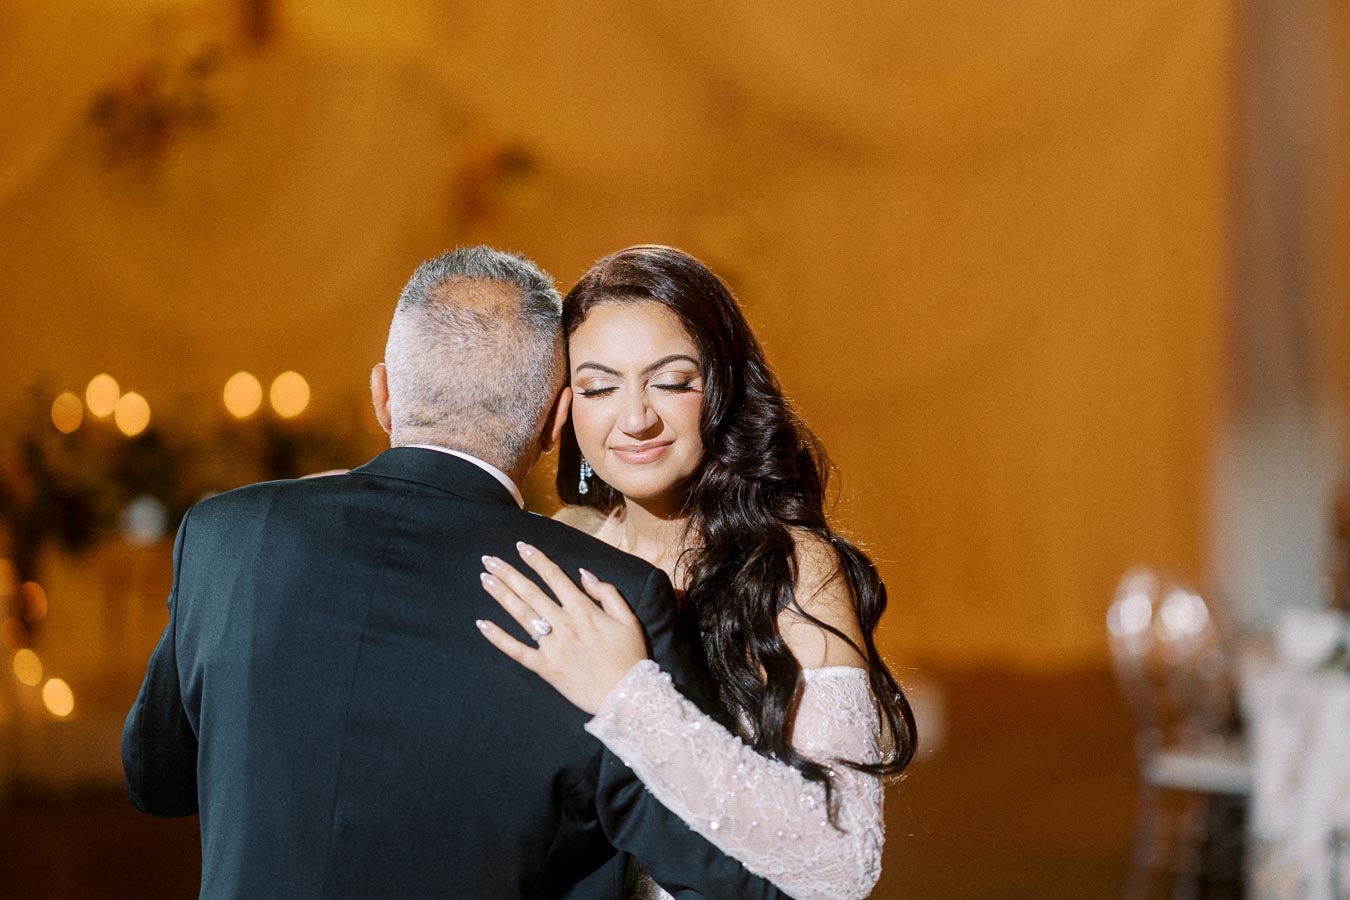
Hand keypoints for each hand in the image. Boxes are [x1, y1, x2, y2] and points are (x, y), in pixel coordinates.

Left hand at [475, 542, 648, 714]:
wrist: (628, 697)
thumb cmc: (630, 657)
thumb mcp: (629, 619)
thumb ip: (607, 593)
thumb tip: (584, 574)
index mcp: (584, 610)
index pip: (554, 577)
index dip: (536, 560)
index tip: (520, 546)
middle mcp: (564, 624)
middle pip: (531, 592)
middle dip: (508, 573)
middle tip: (488, 559)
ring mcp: (552, 647)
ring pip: (521, 615)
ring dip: (501, 595)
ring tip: (485, 579)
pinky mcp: (545, 668)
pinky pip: (517, 651)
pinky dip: (499, 638)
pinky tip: (482, 624)